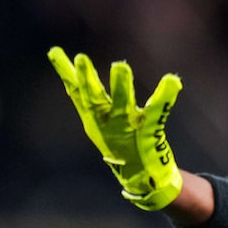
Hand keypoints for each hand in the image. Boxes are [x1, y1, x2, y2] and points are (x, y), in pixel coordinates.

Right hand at [48, 46, 183, 209]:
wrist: (139, 176)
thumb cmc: (116, 141)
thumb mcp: (94, 119)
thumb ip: (82, 95)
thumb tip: (65, 70)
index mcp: (94, 116)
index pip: (76, 91)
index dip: (65, 72)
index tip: (55, 52)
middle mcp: (108, 121)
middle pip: (94, 98)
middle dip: (87, 79)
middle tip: (81, 58)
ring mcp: (128, 127)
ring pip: (123, 104)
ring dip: (121, 86)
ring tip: (120, 66)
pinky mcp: (149, 131)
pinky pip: (159, 110)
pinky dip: (165, 95)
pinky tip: (172, 80)